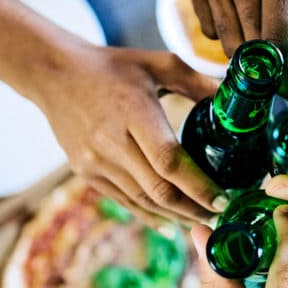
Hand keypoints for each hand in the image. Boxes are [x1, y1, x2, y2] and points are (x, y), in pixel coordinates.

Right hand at [26, 43, 223, 225]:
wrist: (54, 74)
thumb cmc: (112, 66)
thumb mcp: (158, 63)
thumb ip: (197, 81)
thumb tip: (233, 97)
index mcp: (133, 113)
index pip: (170, 161)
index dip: (199, 186)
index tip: (224, 199)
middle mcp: (112, 143)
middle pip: (158, 190)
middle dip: (194, 209)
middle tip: (221, 215)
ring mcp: (95, 162)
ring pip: (142, 201)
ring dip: (176, 216)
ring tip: (203, 221)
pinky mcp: (86, 172)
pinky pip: (123, 201)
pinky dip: (150, 215)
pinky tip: (171, 223)